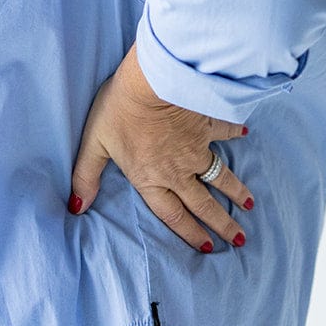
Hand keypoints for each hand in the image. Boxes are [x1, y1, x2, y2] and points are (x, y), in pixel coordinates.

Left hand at [68, 42, 254, 251]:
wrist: (154, 79)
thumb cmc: (120, 109)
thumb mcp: (95, 143)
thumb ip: (86, 176)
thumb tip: (76, 208)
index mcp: (150, 178)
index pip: (172, 214)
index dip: (190, 233)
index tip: (207, 247)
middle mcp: (178, 170)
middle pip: (203, 203)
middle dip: (221, 224)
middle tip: (239, 239)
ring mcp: (197, 148)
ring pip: (220, 176)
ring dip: (235, 191)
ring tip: (250, 205)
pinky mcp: (208, 124)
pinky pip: (225, 132)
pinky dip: (235, 132)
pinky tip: (246, 134)